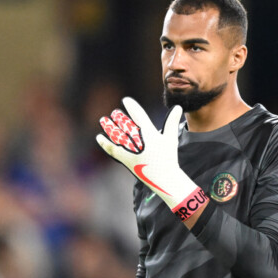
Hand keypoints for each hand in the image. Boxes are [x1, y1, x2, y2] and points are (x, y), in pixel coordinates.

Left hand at [97, 97, 207, 221]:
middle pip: (124, 123)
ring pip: (115, 134)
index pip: (137, 114)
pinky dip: (104, 143)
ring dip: (109, 126)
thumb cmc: (168, 157)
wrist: (162, 177)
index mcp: (148, 132)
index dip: (131, 106)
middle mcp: (137, 139)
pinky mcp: (124, 158)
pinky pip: (111, 149)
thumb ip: (172, 122)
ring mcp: (129, 149)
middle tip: (115, 113)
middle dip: (118, 117)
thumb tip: (178, 107)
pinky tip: (99, 137)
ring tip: (103, 120)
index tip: (126, 100)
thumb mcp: (171, 138)